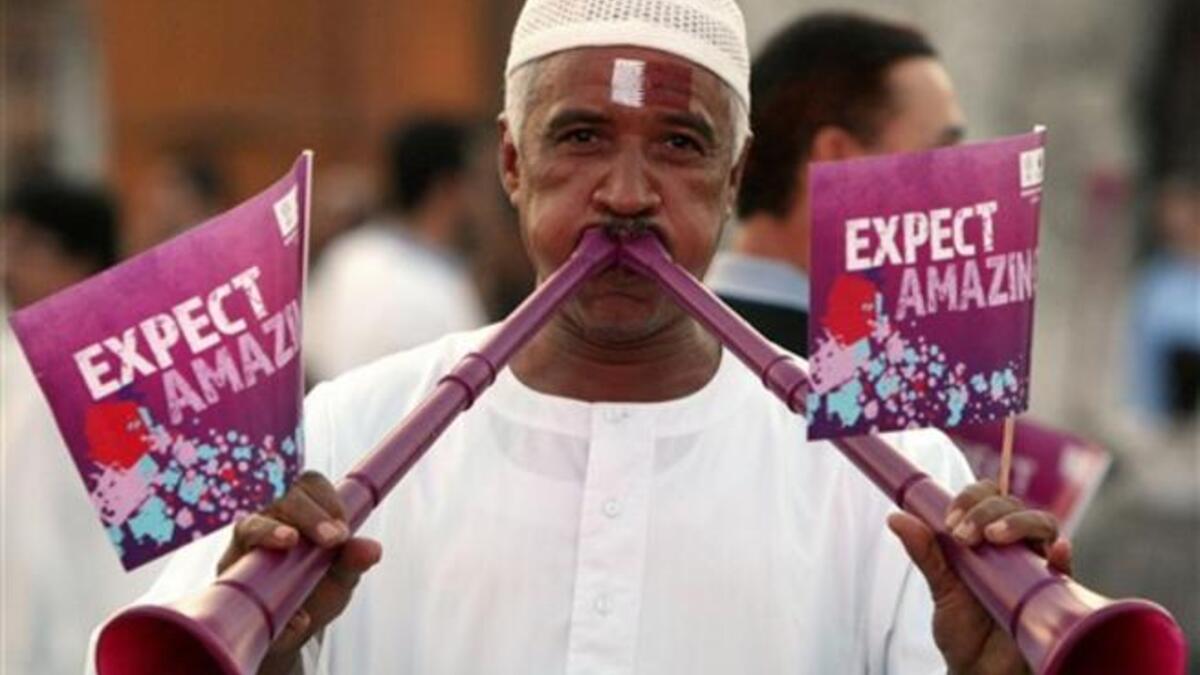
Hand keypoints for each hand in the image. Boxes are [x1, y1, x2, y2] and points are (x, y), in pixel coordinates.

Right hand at [216, 471, 382, 674]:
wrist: (287, 633)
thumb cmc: (314, 593)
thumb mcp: (340, 578)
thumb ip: (354, 561)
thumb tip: (373, 550)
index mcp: (301, 514)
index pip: (309, 485)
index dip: (327, 500)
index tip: (343, 530)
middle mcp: (270, 522)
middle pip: (283, 499)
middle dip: (309, 515)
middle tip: (332, 539)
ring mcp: (246, 548)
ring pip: (250, 525)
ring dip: (270, 531)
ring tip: (290, 542)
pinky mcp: (228, 578)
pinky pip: (235, 573)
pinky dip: (263, 593)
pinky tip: (295, 617)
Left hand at [887, 480, 1072, 674]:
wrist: (981, 673)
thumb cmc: (964, 631)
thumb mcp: (941, 590)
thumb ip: (925, 554)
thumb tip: (896, 518)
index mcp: (986, 539)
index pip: (988, 497)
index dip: (971, 498)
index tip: (951, 520)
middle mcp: (1015, 547)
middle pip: (1013, 505)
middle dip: (987, 511)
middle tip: (963, 534)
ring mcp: (1037, 567)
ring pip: (1043, 524)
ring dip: (1019, 523)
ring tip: (994, 537)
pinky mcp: (1055, 594)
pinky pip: (1067, 570)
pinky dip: (1063, 556)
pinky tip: (1055, 552)